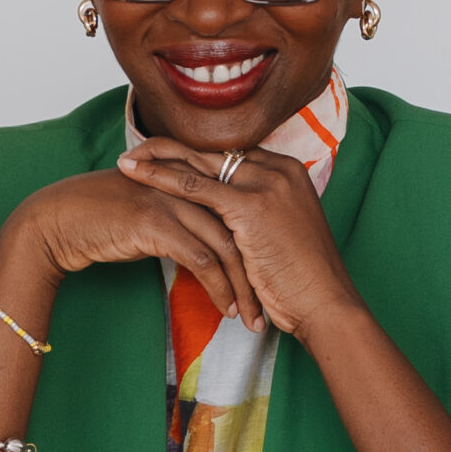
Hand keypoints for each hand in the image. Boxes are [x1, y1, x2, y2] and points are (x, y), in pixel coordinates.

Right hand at [5, 165, 262, 326]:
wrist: (57, 221)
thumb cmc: (99, 219)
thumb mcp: (149, 211)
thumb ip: (182, 216)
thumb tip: (210, 243)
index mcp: (187, 174)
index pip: (238, 206)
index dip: (259, 242)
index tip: (272, 275)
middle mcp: (183, 181)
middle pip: (240, 224)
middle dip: (259, 267)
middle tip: (274, 301)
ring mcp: (170, 199)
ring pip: (226, 243)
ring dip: (243, 284)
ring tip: (253, 314)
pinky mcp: (154, 221)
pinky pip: (201, 258)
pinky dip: (219, 287)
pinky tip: (226, 308)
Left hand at [115, 138, 364, 339]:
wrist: (325, 302)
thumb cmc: (302, 276)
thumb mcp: (280, 231)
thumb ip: (257, 212)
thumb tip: (226, 211)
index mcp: (289, 171)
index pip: (230, 153)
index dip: (193, 154)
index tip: (163, 155)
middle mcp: (279, 169)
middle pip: (213, 150)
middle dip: (170, 149)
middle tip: (136, 150)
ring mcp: (266, 184)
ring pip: (198, 163)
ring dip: (157, 159)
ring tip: (125, 160)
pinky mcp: (250, 205)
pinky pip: (194, 186)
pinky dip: (161, 178)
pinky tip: (135, 175)